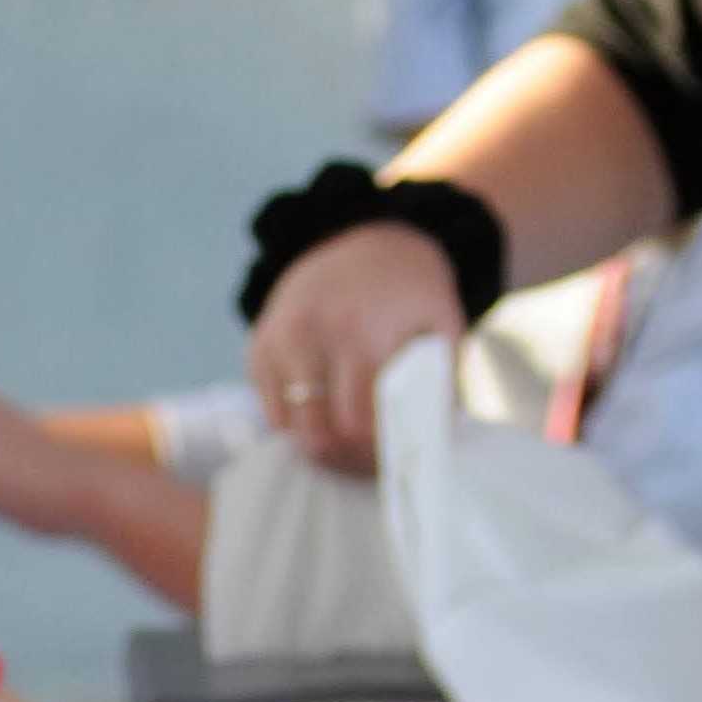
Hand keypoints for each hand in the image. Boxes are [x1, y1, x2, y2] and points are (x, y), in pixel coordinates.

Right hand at [245, 220, 462, 471]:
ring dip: (320, 445)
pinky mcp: (259, 346)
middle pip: (320, 435)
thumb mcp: (441, 325)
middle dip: (345, 460)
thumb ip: (440, 384)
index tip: (388, 463)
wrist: (363, 238)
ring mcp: (281, 339)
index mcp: (364, 330)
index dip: (374, 456)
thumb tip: (427, 448)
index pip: (360, 425)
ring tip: (346, 439)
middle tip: (365, 463)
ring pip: (292, 430)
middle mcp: (315, 333)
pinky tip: (322, 408)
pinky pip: (272, 413)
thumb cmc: (409, 294)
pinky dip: (297, 423)